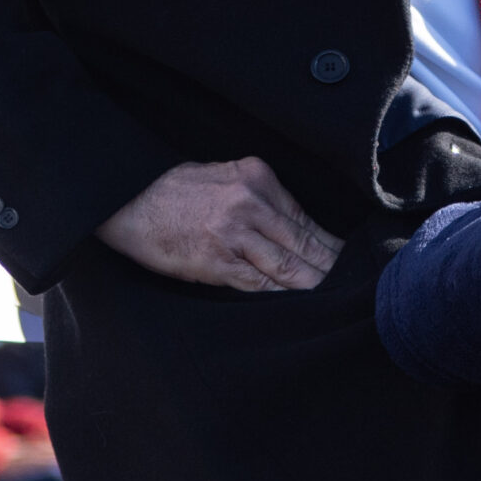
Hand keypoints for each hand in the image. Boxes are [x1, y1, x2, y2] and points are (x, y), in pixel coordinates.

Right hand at [96, 158, 341, 291]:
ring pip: (288, 265)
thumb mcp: (220, 176)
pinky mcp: (217, 261)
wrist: (124, 200)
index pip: (304, 217)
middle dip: (330, 266)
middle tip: (356, 282)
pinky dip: (281, 295)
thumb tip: (290, 227)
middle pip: (304, 242)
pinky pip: (259, 284)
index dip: (329, 243)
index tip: (348, 258)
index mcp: (256, 176)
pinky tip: (298, 305)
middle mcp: (250, 202)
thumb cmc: (171, 191)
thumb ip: (257, 197)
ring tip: (335, 298)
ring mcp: (234, 233)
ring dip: (313, 285)